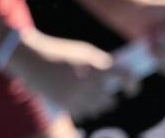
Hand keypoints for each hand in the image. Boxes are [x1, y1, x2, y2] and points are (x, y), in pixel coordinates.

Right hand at [6, 28, 140, 121]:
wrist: (32, 58)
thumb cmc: (59, 51)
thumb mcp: (83, 50)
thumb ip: (101, 61)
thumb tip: (115, 71)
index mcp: (96, 68)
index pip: (125, 77)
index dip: (132, 83)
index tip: (131, 88)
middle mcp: (89, 86)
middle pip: (109, 100)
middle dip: (108, 96)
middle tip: (106, 92)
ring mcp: (77, 98)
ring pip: (95, 108)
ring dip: (96, 103)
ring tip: (88, 95)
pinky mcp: (65, 106)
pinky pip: (82, 113)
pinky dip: (83, 108)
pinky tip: (78, 100)